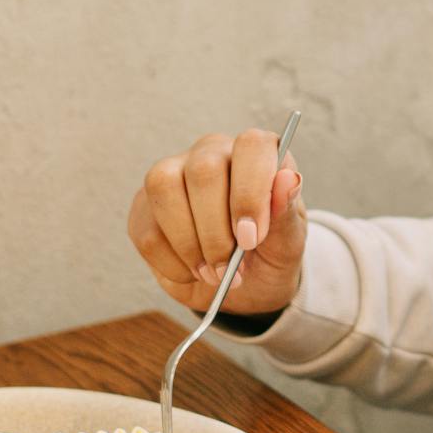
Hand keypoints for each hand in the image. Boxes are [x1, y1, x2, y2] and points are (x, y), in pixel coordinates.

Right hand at [126, 128, 306, 316]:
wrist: (245, 286)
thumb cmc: (270, 253)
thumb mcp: (288, 241)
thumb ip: (286, 211)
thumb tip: (289, 179)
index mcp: (256, 154)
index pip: (251, 145)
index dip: (250, 192)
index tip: (251, 238)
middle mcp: (212, 154)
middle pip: (203, 170)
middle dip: (215, 230)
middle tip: (229, 268)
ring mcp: (173, 175)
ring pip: (164, 188)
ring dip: (189, 244)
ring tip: (213, 274)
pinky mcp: (144, 206)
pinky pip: (147, 229)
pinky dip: (171, 263)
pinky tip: (193, 273)